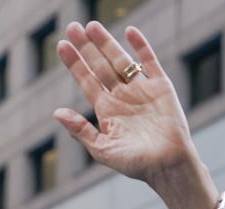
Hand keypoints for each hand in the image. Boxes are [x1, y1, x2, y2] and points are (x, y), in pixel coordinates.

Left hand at [54, 23, 207, 206]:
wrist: (168, 166)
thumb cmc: (136, 164)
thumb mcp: (102, 149)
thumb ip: (80, 130)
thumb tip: (56, 112)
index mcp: (107, 111)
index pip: (86, 81)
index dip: (74, 64)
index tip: (61, 46)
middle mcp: (122, 97)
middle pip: (100, 66)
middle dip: (86, 47)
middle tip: (71, 27)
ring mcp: (142, 90)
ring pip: (120, 60)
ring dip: (107, 43)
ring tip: (91, 26)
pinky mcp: (161, 87)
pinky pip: (150, 62)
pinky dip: (141, 46)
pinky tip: (129, 31)